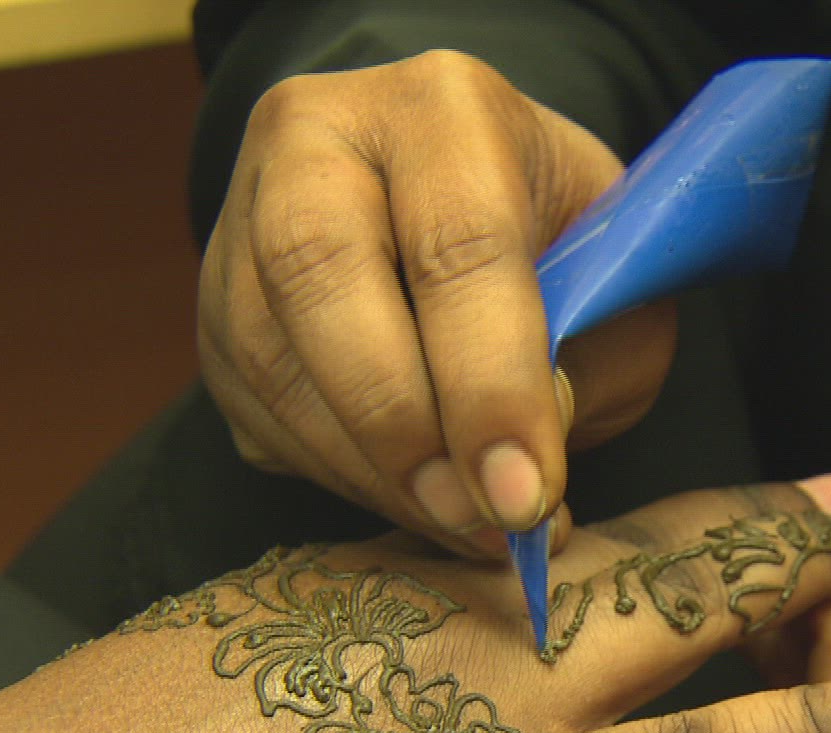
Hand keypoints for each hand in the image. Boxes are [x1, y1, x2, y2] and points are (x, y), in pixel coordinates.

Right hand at [199, 50, 677, 554]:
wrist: (461, 198)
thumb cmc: (554, 236)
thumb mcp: (616, 274)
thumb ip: (588, 358)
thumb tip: (515, 469)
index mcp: (441, 109)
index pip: (457, 243)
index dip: (489, 383)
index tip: (523, 495)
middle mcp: (318, 140)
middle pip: (321, 279)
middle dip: (403, 427)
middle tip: (473, 518)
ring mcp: (242, 218)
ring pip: (273, 359)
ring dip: (369, 470)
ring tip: (460, 525)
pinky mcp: (215, 304)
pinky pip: (254, 409)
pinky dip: (336, 473)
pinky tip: (409, 499)